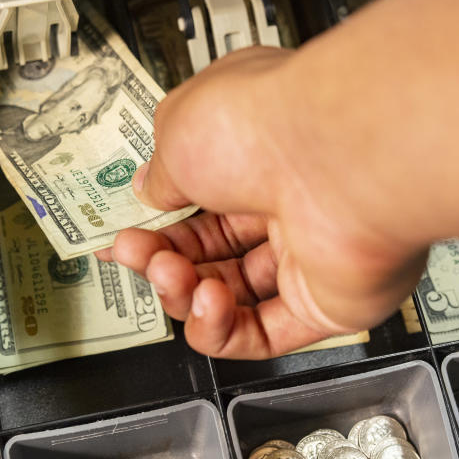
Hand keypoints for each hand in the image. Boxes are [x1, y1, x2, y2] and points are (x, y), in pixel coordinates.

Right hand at [96, 47, 427, 359]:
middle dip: (161, 258)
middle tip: (134, 255)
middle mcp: (285, 197)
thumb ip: (160, 172)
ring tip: (170, 275)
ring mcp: (307, 251)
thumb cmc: (264, 124)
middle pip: (210, 250)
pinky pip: (263, 333)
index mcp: (254, 148)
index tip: (122, 238)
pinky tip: (204, 305)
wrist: (336, 158)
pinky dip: (220, 329)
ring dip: (184, 293)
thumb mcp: (179, 131)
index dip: (156, 224)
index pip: (197, 198)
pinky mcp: (325, 302)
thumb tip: (150, 192)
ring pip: (231, 294)